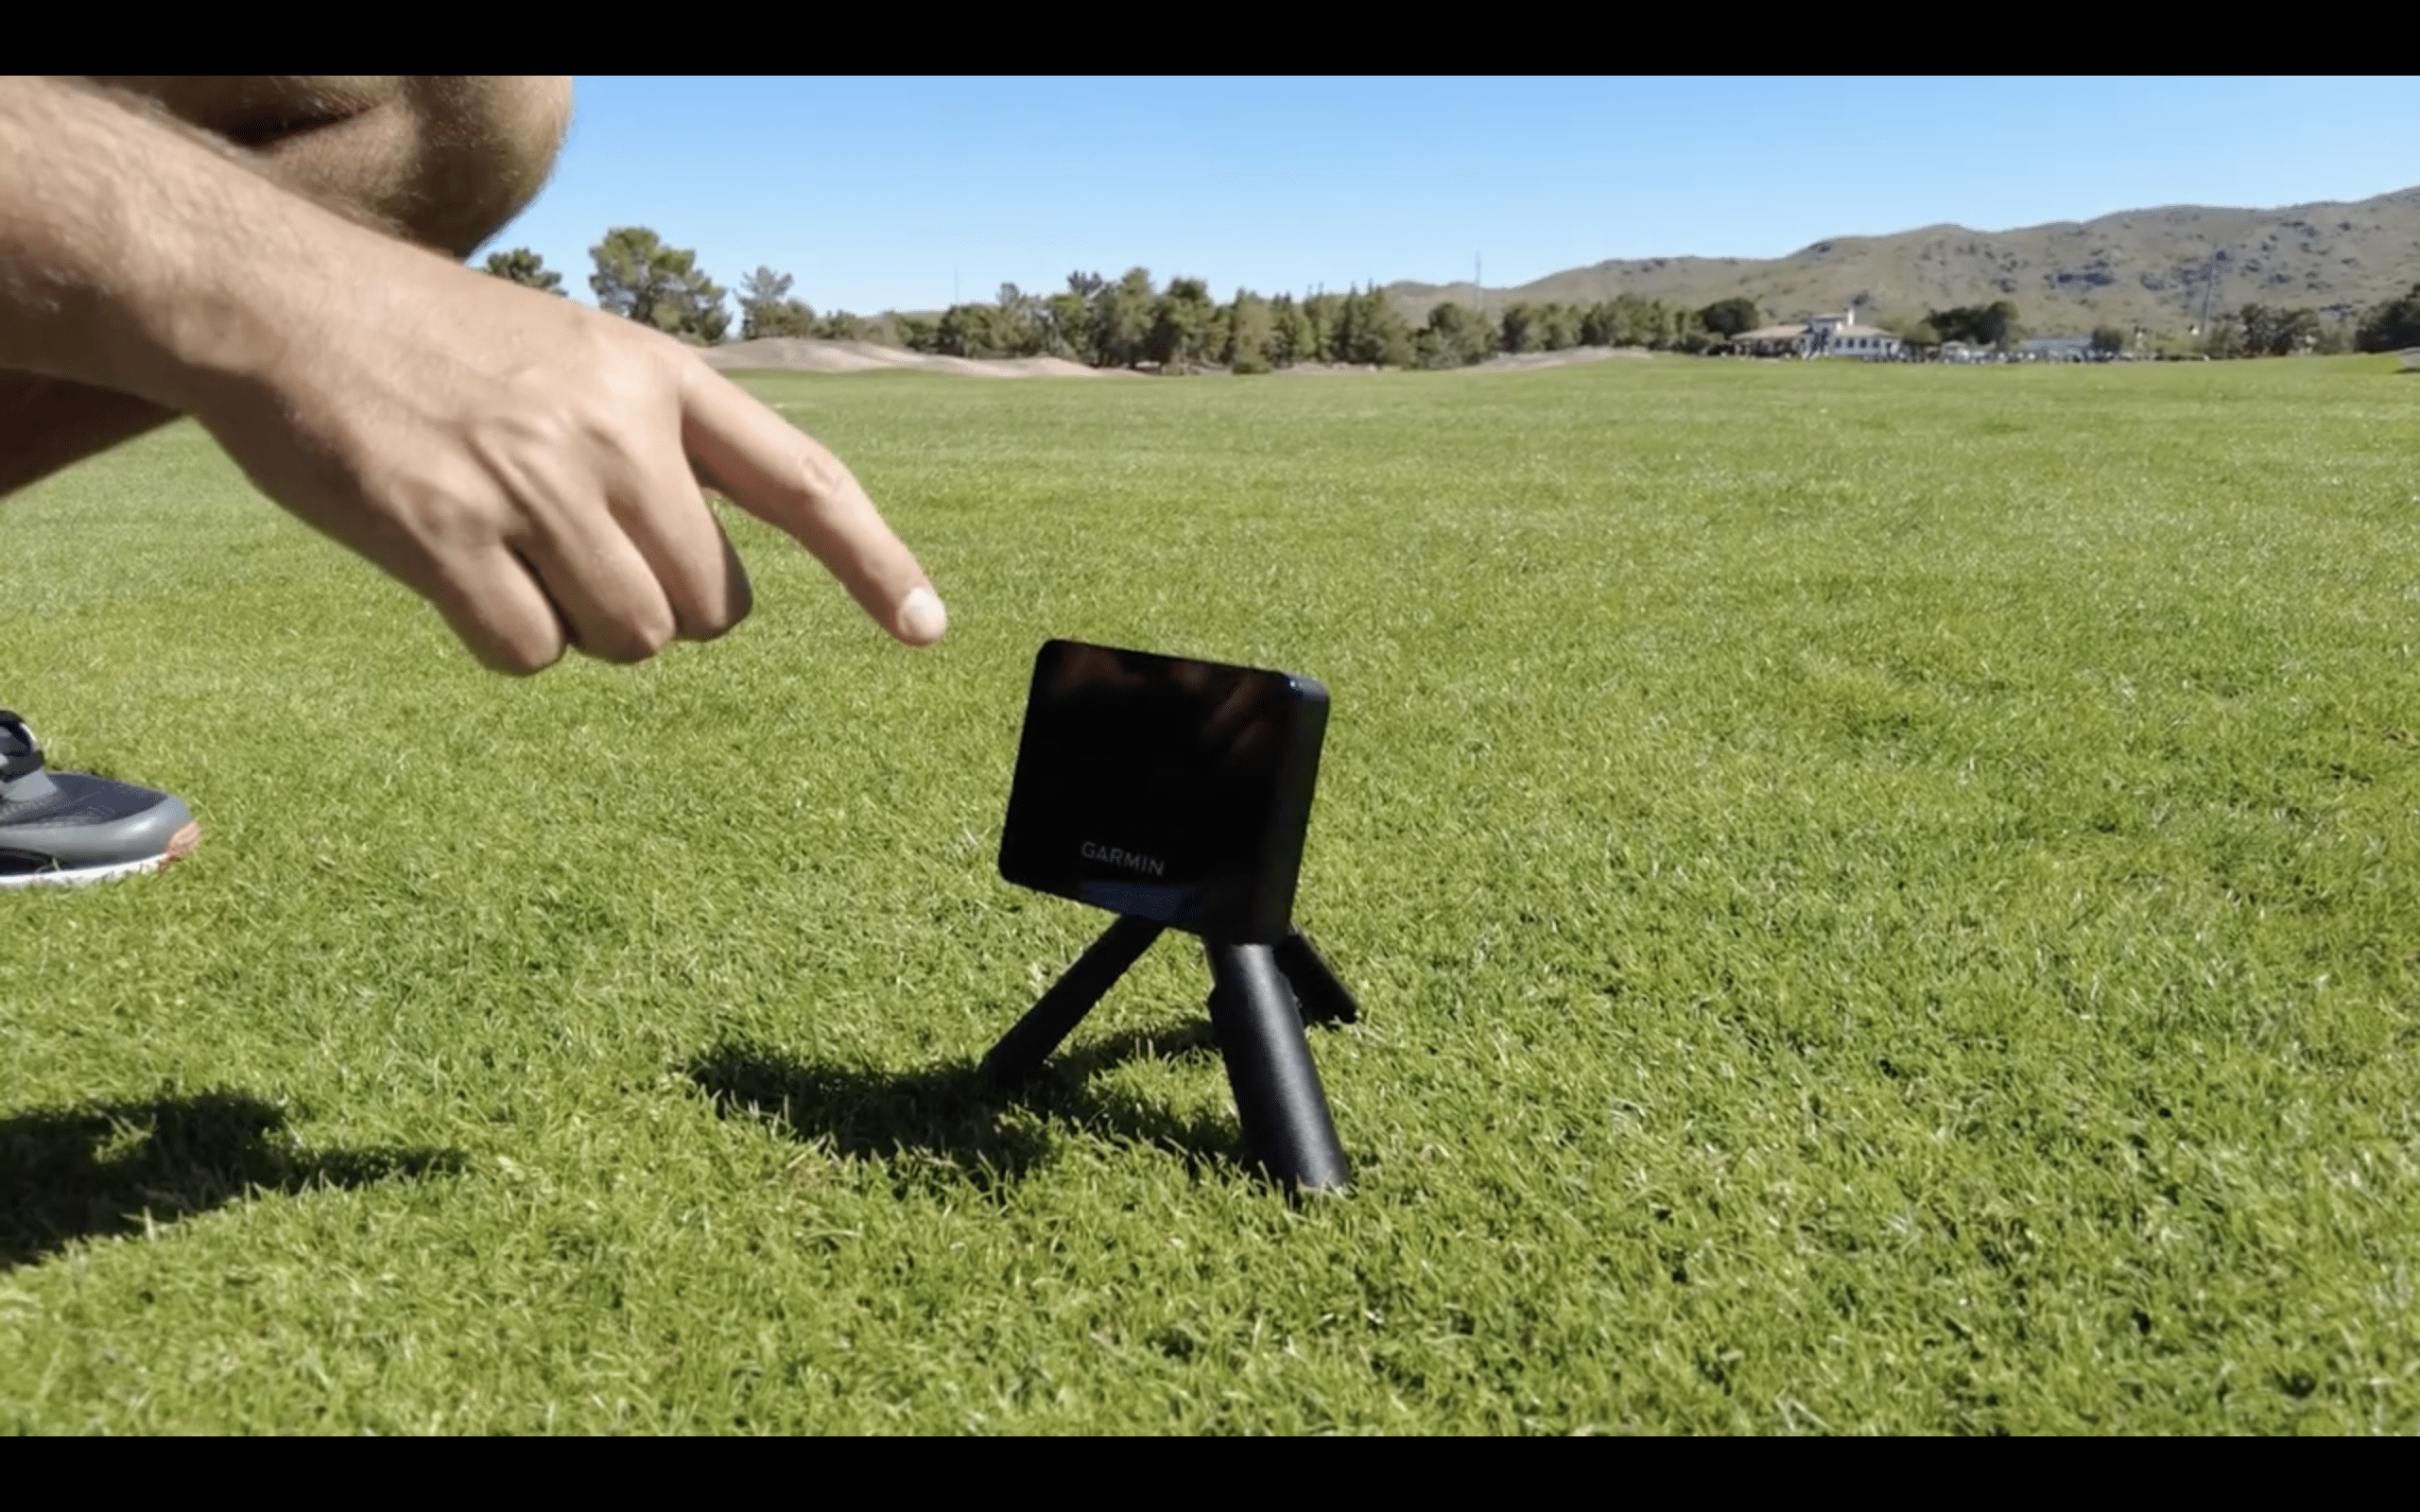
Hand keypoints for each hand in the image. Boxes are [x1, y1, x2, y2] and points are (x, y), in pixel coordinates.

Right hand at [188, 231, 943, 673]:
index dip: (876, 562)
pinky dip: (507, 642)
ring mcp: (534, 482)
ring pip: (632, 640)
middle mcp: (615, 429)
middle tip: (579, 553)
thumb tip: (714, 590)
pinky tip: (459, 573)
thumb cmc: (439, 348)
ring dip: (583, 628)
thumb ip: (658, 449)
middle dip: (660, 608)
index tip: (928, 629)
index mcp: (660, 379)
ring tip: (515, 549)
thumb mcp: (577, 357)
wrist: (284, 304)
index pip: (804, 481)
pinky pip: (534, 655)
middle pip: (711, 606)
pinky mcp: (448, 535)